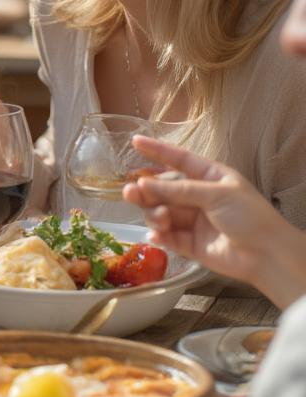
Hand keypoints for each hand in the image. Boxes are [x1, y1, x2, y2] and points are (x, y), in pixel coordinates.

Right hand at [122, 135, 302, 304]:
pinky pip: (166, 237)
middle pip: (163, 189)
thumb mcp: (216, 194)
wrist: (267, 255)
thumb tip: (143, 184)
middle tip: (131, 193)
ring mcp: (192, 220)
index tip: (135, 142)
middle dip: (146, 191)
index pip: (178, 160)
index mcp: (209, 177)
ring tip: (161, 219)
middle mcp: (197, 197)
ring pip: (161, 212)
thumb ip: (178, 190)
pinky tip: (157, 236)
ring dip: (155, 214)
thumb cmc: (249, 216)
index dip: (157, 151)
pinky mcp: (189, 244)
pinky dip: (159, 236)